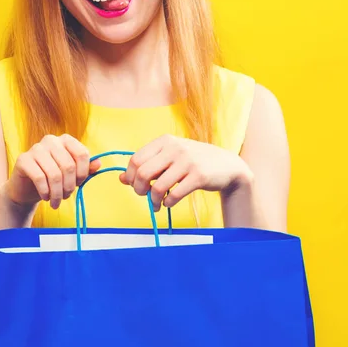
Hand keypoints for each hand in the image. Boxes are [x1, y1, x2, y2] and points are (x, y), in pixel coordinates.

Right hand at [3, 134, 100, 209]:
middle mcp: (51, 140)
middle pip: (68, 166)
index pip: (82, 154)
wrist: (27, 188)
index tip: (79, 184)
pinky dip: (45, 192)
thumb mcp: (72, 175)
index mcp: (66, 140)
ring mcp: (36, 148)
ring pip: (54, 174)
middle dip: (69, 186)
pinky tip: (46, 197)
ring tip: (56, 201)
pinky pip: (39, 178)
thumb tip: (98, 164)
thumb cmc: (53, 179)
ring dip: (57, 193)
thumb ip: (86, 169)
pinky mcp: (23, 160)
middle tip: (66, 197)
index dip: (83, 173)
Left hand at [119, 135, 252, 211]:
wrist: (227, 165)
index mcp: (164, 141)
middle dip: (139, 190)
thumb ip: (146, 166)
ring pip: (157, 187)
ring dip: (153, 201)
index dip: (130, 176)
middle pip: (142, 173)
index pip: (135, 159)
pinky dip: (167, 203)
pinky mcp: (199, 176)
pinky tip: (169, 203)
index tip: (135, 185)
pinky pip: (174, 195)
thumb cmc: (192, 162)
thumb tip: (121, 178)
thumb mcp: (169, 158)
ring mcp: (187, 161)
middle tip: (144, 196)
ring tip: (157, 205)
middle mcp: (175, 148)